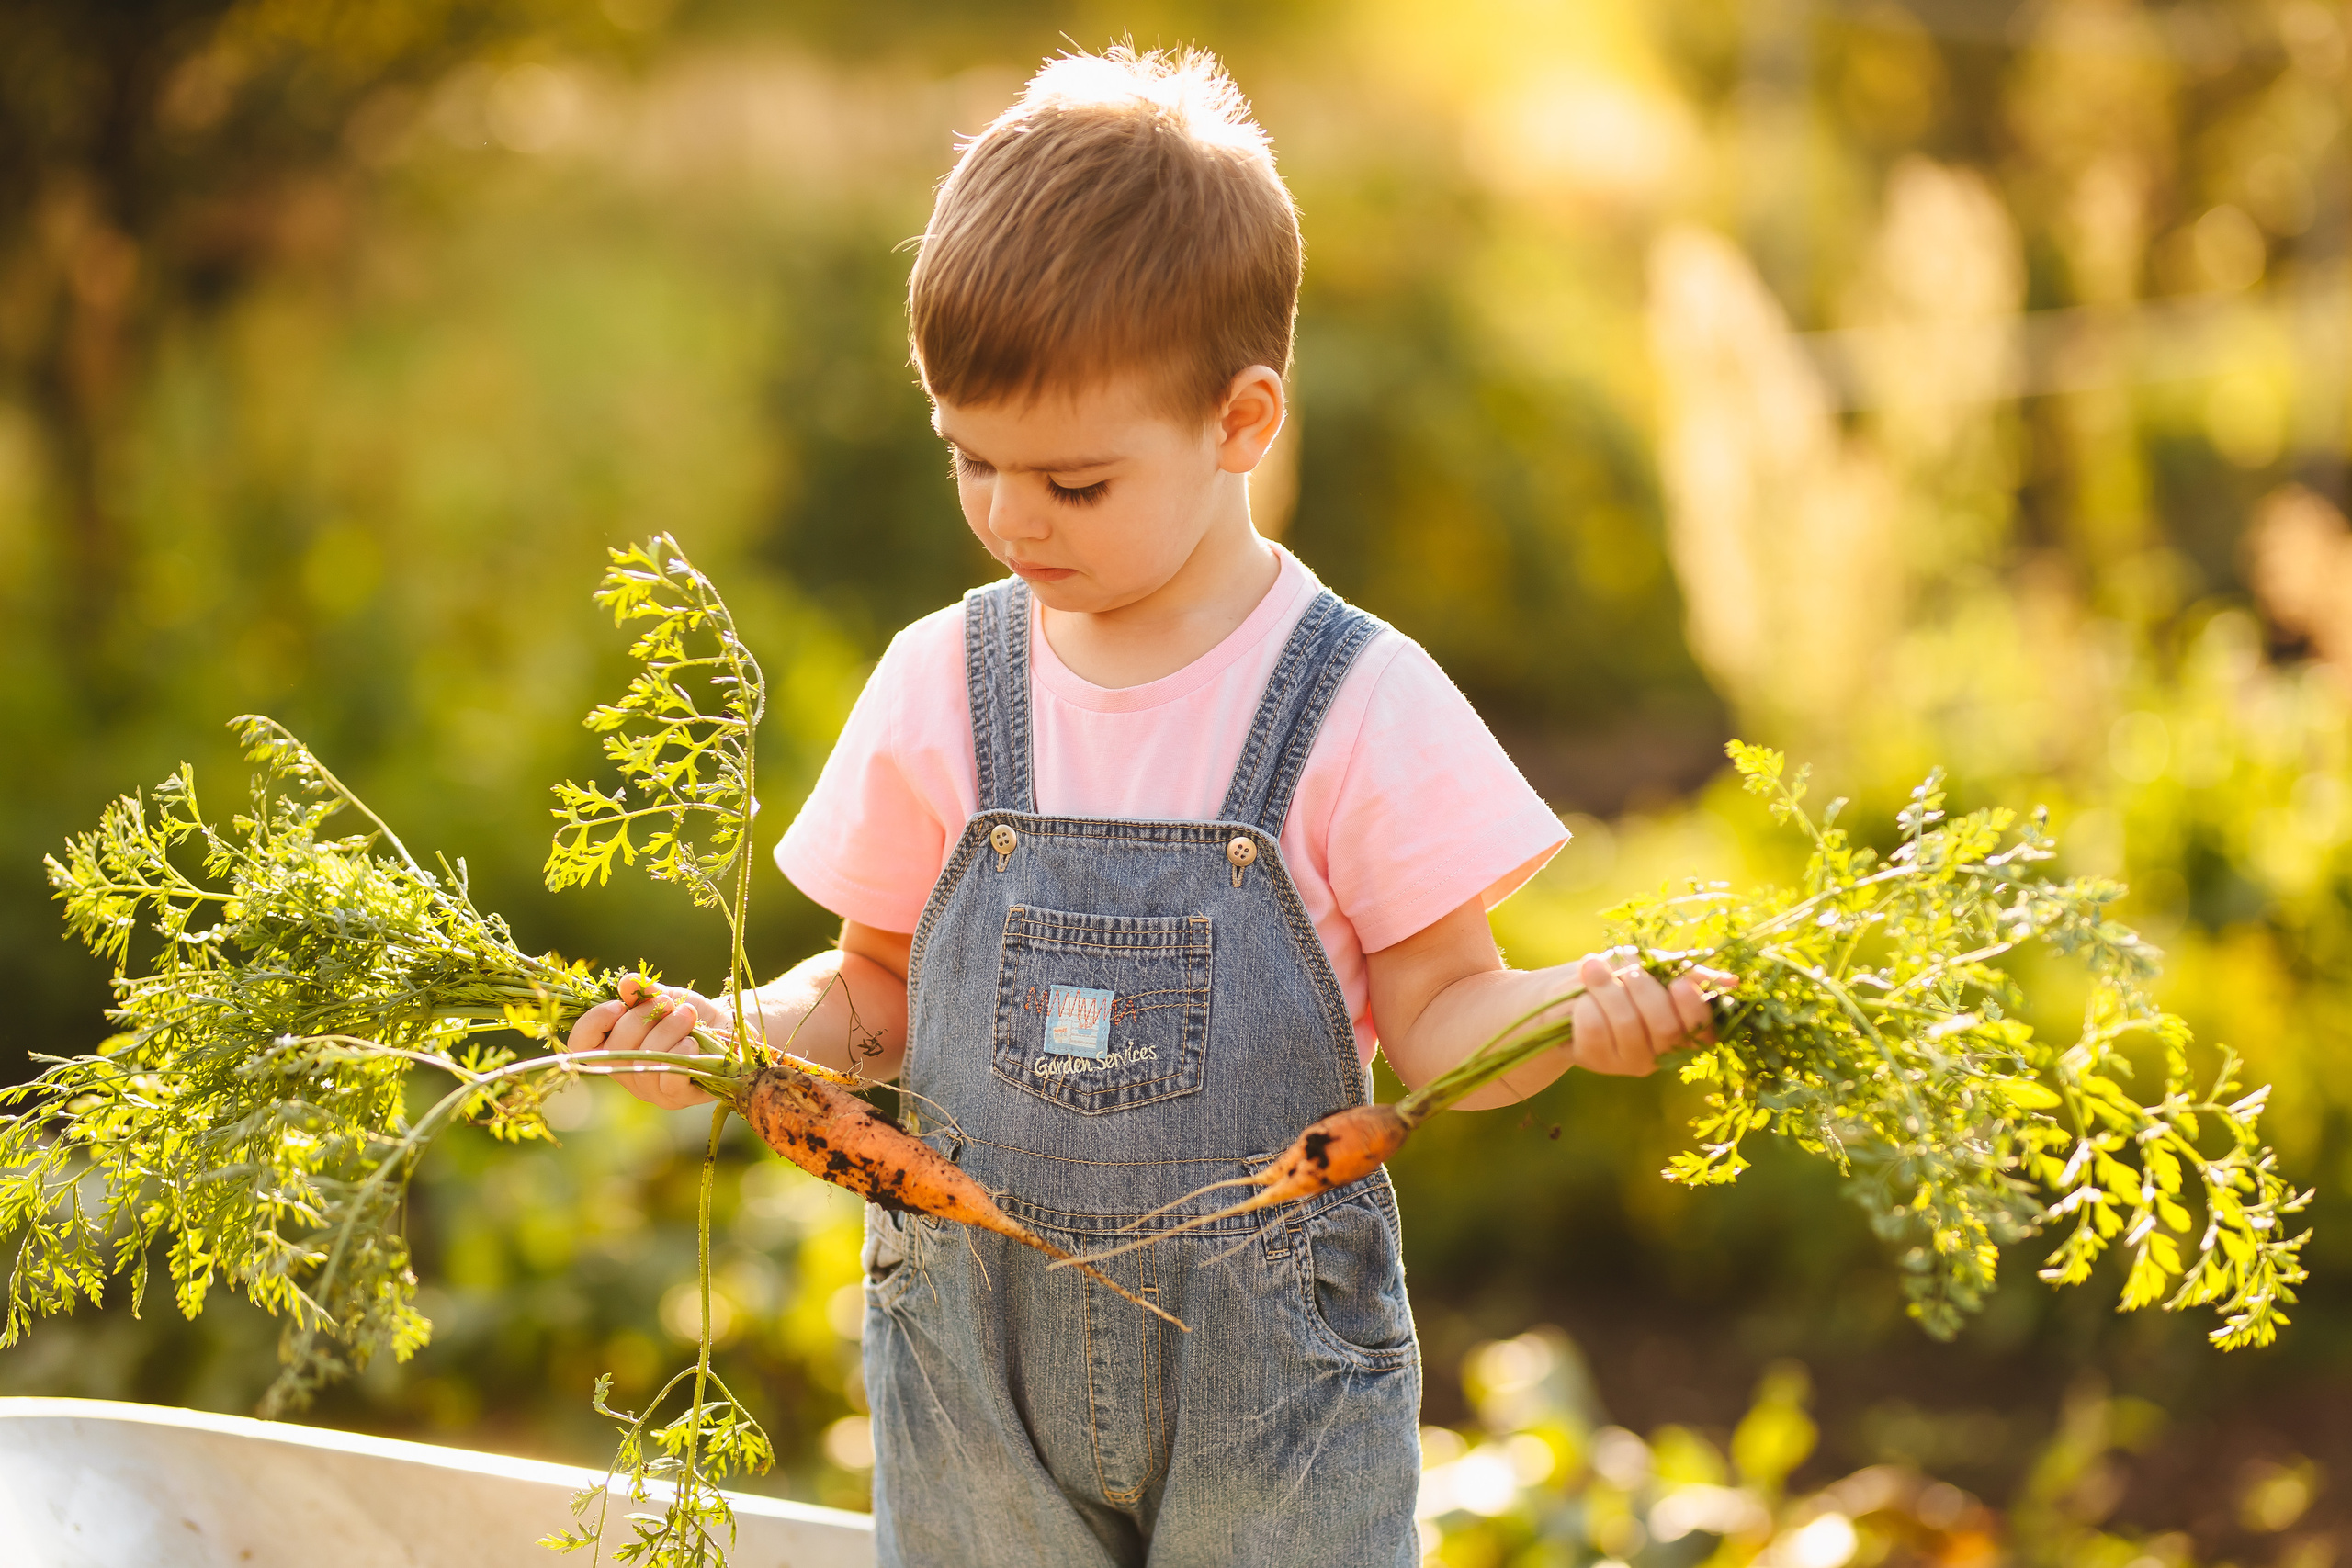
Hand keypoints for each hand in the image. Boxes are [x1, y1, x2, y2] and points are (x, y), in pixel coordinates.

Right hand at [564, 973, 725, 1108]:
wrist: (727, 1029)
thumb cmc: (688, 1015)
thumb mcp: (665, 997)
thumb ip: (643, 992)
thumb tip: (627, 983)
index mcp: (613, 1048)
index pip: (581, 1045)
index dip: (594, 1023)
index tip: (620, 1004)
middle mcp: (626, 1073)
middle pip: (615, 1050)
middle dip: (642, 1018)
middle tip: (667, 1003)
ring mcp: (650, 1090)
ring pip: (645, 1062)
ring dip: (668, 1030)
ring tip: (687, 1014)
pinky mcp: (678, 1098)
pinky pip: (669, 1082)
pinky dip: (680, 1055)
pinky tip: (692, 1041)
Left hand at [1567, 951, 1727, 1076]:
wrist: (1570, 993)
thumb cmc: (1621, 978)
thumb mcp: (1656, 970)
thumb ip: (1690, 975)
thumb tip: (1732, 982)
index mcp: (1685, 1030)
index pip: (1701, 1028)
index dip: (1692, 1007)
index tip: (1677, 981)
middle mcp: (1662, 1053)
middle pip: (1664, 1026)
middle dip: (1643, 987)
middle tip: (1626, 958)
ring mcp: (1629, 1061)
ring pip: (1627, 1023)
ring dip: (1608, 986)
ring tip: (1593, 965)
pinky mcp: (1595, 1060)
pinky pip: (1595, 1028)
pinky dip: (1587, 1002)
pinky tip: (1582, 995)